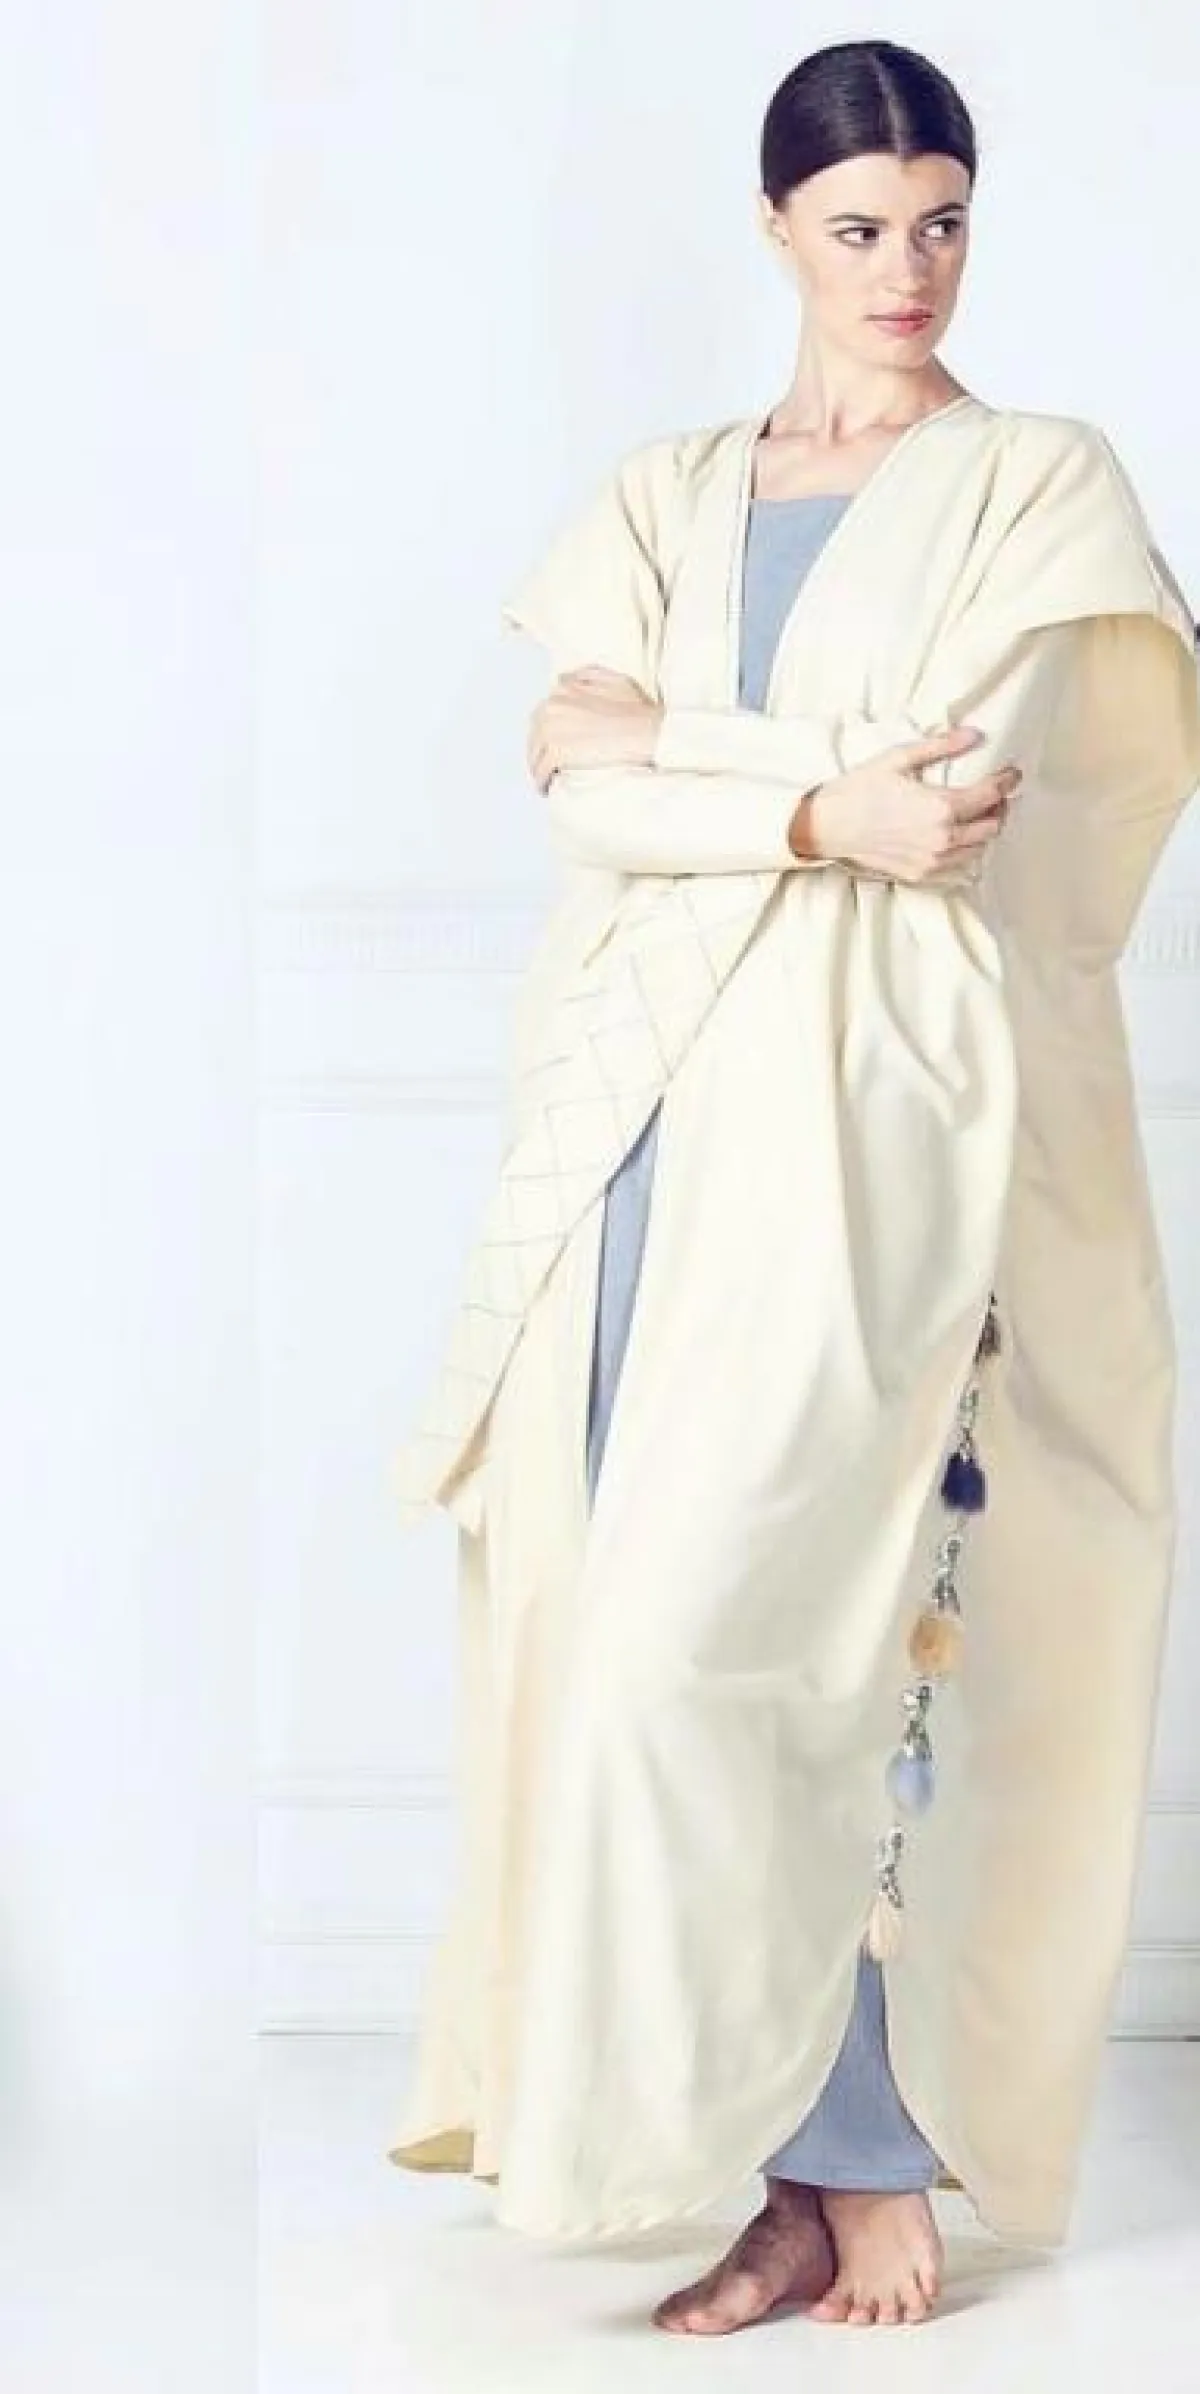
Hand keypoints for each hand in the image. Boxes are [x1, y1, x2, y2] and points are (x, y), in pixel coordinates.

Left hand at [527, 666, 662, 792]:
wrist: (647, 733)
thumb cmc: (638, 711)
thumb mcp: (615, 680)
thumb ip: (589, 675)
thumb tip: (566, 678)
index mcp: (565, 688)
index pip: (545, 711)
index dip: (549, 728)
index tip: (554, 741)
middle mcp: (553, 705)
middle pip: (536, 732)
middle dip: (540, 747)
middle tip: (548, 763)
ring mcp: (553, 730)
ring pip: (535, 752)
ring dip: (538, 764)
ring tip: (546, 777)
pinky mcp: (557, 752)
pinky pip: (541, 769)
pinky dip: (541, 779)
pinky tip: (546, 787)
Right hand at [791, 726, 1020, 882]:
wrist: (829, 826)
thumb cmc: (860, 789)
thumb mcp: (900, 758)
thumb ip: (941, 746)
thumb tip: (974, 735)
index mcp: (941, 807)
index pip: (991, 795)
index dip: (1007, 781)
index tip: (1012, 773)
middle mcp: (942, 838)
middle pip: (993, 825)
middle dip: (1000, 806)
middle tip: (997, 792)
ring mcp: (932, 860)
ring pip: (979, 847)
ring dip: (985, 828)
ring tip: (980, 812)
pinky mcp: (920, 873)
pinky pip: (958, 864)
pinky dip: (966, 848)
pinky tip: (958, 833)